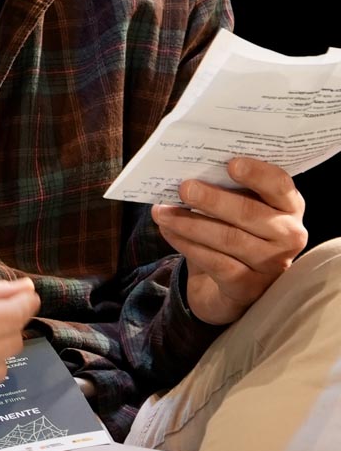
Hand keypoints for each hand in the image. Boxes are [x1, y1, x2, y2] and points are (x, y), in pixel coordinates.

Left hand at [152, 156, 307, 326]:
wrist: (229, 284)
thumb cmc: (232, 230)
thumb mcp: (234, 207)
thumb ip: (224, 188)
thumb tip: (187, 171)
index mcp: (288, 206)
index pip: (279, 185)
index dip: (258, 173)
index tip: (231, 163)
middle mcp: (288, 235)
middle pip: (249, 213)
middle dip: (212, 199)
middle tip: (183, 188)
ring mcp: (272, 264)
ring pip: (229, 239)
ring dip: (189, 223)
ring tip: (161, 212)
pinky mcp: (250, 287)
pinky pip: (216, 262)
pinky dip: (187, 244)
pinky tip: (168, 231)